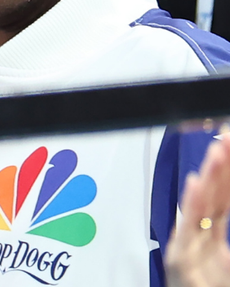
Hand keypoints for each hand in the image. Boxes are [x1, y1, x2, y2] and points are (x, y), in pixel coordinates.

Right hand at [166, 135, 229, 286]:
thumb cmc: (213, 286)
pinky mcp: (183, 263)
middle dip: (221, 165)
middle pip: (213, 196)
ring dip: (211, 176)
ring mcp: (191, 252)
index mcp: (212, 242)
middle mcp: (199, 243)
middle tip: (226, 135)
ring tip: (218, 150)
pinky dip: (192, 205)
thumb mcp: (225, 260)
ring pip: (202, 208)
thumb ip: (220, 224)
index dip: (228, 171)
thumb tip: (219, 193)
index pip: (223, 196)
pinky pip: (188, 230)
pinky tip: (197, 184)